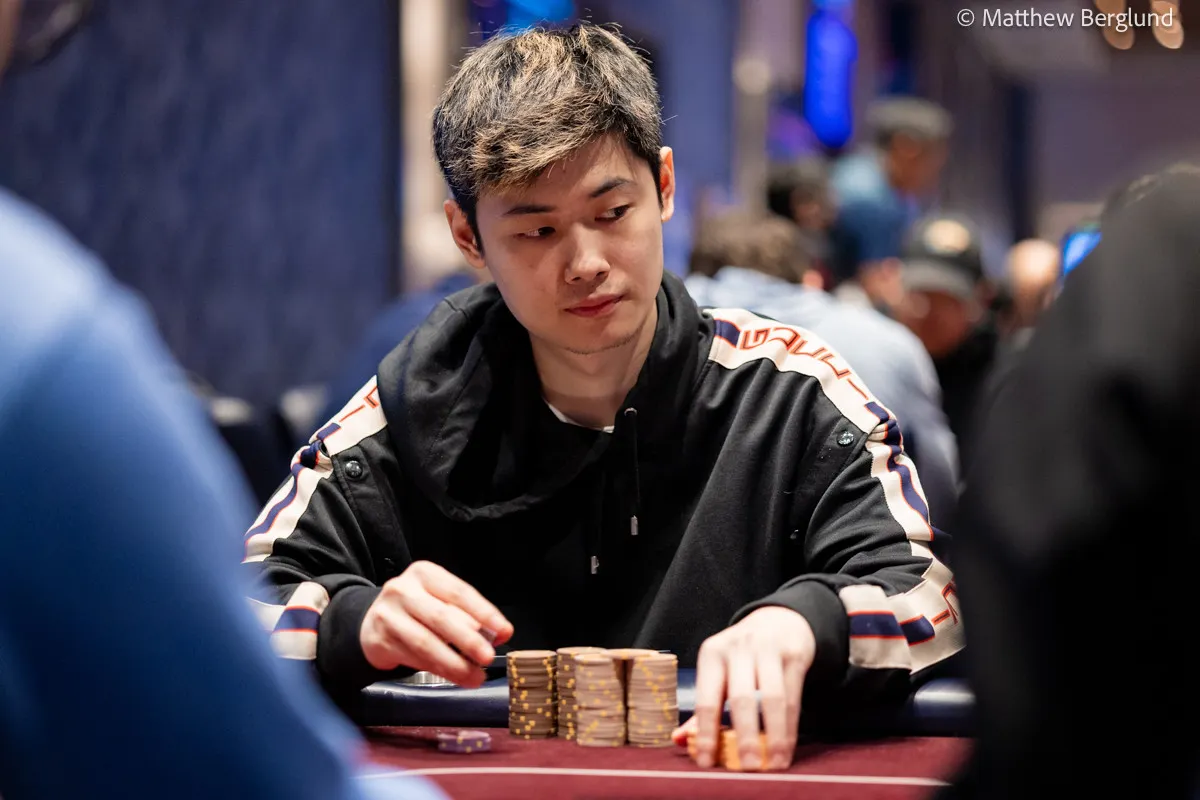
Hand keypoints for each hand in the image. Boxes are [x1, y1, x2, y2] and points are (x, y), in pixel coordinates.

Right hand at [359, 560, 512, 687]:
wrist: (371, 622)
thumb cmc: (416, 611)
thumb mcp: (440, 602)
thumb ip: (468, 615)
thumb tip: (500, 633)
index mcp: (424, 573)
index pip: (459, 592)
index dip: (484, 612)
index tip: (504, 631)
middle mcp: (403, 590)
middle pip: (441, 617)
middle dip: (469, 640)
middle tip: (488, 657)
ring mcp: (387, 615)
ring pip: (426, 643)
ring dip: (455, 664)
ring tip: (475, 676)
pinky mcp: (379, 640)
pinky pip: (414, 658)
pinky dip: (438, 670)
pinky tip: (454, 677)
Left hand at [676, 606, 815, 770]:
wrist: (778, 621)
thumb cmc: (742, 656)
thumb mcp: (719, 672)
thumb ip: (704, 707)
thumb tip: (679, 740)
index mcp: (712, 654)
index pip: (706, 698)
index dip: (706, 732)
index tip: (707, 762)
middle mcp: (738, 648)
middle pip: (741, 697)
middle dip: (744, 735)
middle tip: (747, 767)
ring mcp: (767, 649)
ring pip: (772, 697)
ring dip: (774, 735)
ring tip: (773, 763)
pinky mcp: (793, 655)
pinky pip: (792, 696)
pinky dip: (790, 726)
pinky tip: (786, 748)